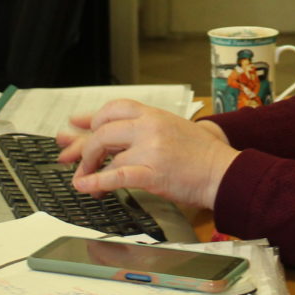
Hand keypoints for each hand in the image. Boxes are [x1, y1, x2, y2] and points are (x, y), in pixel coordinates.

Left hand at [56, 100, 235, 210]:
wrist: (224, 172)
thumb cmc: (201, 154)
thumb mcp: (172, 128)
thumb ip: (141, 127)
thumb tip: (114, 128)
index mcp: (154, 114)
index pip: (113, 108)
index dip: (92, 119)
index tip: (75, 127)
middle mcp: (150, 127)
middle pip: (103, 130)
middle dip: (83, 147)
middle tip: (70, 159)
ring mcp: (150, 149)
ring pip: (107, 154)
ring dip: (89, 169)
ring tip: (83, 180)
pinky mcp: (152, 173)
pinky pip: (116, 175)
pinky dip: (96, 181)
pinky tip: (85, 186)